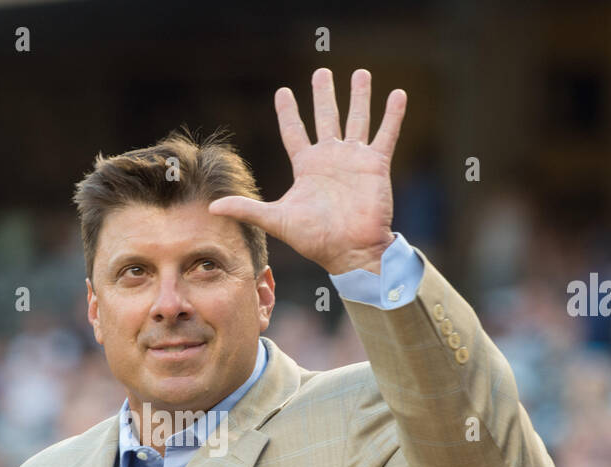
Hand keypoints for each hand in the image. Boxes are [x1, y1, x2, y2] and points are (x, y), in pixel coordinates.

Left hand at [208, 68, 405, 275]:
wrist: (350, 251)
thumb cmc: (314, 239)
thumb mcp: (276, 220)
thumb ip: (247, 209)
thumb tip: (212, 207)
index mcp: (307, 167)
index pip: (294, 131)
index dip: (288, 112)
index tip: (283, 91)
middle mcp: (330, 158)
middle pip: (326, 117)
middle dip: (324, 95)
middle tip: (322, 71)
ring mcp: (354, 159)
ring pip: (357, 119)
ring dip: (360, 96)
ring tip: (361, 73)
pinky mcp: (375, 165)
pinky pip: (385, 134)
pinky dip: (392, 115)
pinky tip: (397, 94)